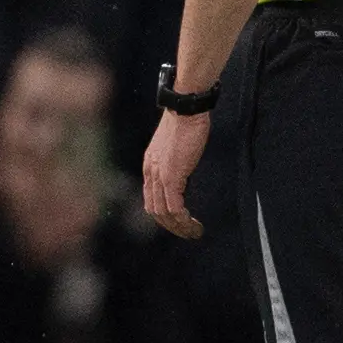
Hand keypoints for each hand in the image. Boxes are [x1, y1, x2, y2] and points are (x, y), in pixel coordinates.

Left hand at [141, 105, 210, 238]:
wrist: (185, 108)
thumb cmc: (185, 121)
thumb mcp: (175, 144)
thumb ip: (175, 160)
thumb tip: (184, 171)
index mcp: (150, 164)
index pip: (150, 198)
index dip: (162, 215)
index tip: (178, 222)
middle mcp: (150, 172)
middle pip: (154, 210)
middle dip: (170, 226)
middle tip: (187, 233)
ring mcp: (159, 175)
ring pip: (163, 213)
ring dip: (178, 227)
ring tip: (193, 233)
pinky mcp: (171, 176)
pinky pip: (174, 207)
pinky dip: (182, 220)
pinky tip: (193, 224)